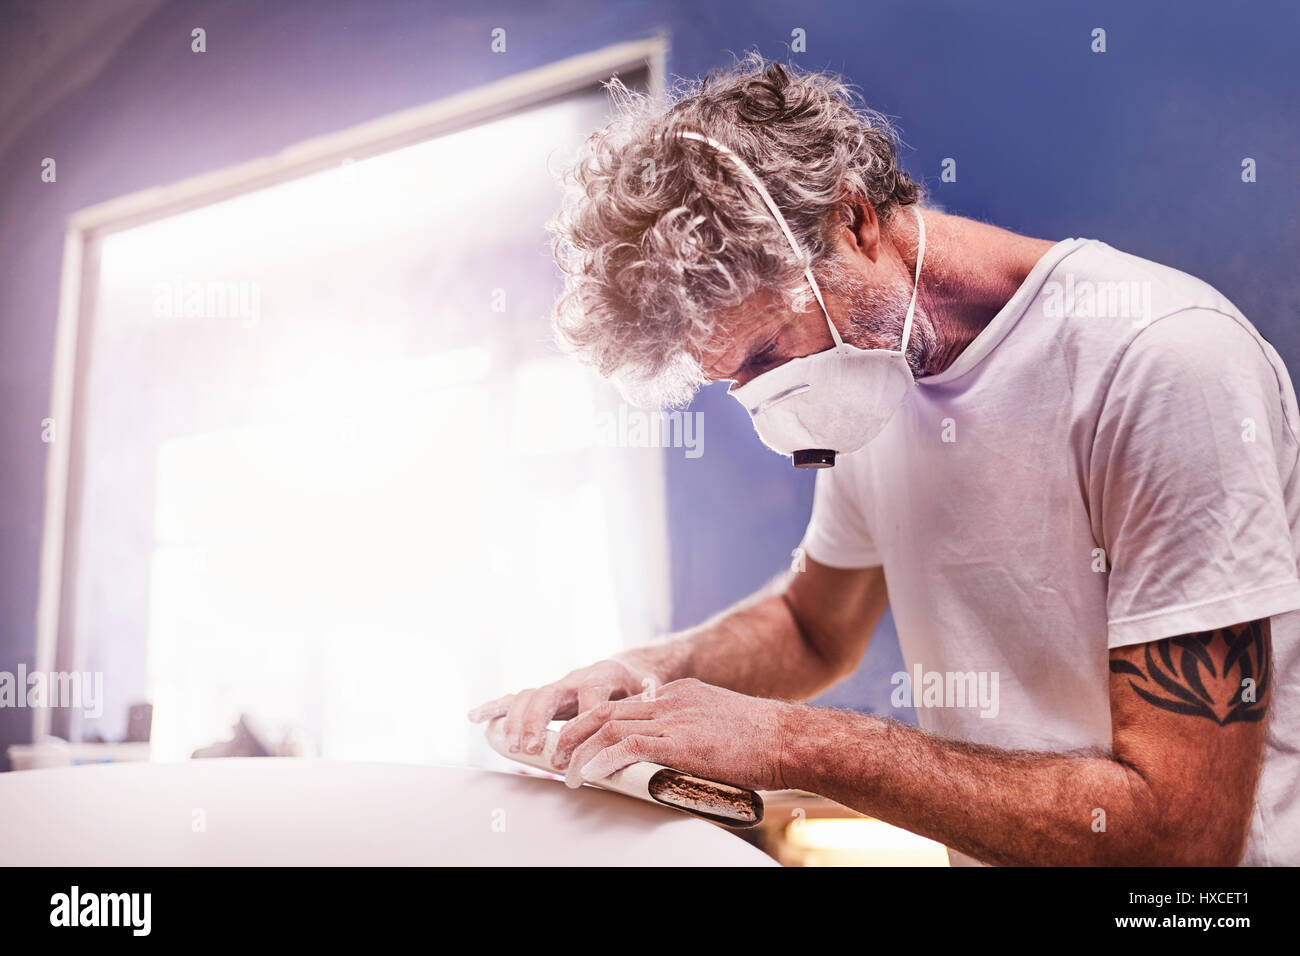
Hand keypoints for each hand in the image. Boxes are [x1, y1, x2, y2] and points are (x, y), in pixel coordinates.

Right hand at [466, 657, 657, 755]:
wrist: (629, 668)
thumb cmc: (640, 686)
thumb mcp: (650, 691)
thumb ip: (646, 701)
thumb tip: (649, 714)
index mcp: (605, 674)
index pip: (592, 693)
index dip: (586, 718)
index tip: (582, 744)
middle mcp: (576, 677)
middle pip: (550, 694)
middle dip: (538, 722)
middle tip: (532, 749)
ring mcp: (558, 686)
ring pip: (530, 696)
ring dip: (518, 721)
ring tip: (514, 746)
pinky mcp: (545, 696)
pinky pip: (516, 698)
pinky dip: (495, 707)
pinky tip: (476, 717)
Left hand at [551, 678, 789, 791]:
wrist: (791, 740)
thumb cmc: (767, 743)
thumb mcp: (722, 727)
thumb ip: (694, 735)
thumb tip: (677, 761)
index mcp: (681, 694)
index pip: (627, 706)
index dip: (597, 724)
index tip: (580, 740)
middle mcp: (672, 700)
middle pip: (607, 710)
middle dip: (574, 732)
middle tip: (555, 753)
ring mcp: (675, 718)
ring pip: (610, 727)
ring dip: (580, 750)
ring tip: (564, 771)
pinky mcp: (681, 741)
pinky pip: (628, 747)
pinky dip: (602, 760)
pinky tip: (588, 774)